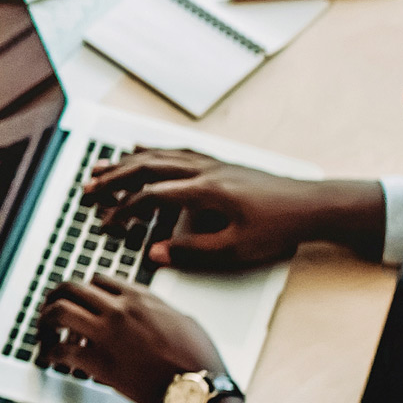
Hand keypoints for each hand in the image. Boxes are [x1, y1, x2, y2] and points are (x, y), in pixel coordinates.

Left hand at [42, 271, 226, 401]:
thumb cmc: (195, 359)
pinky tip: (49, 358)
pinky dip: (49, 353)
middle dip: (55, 297)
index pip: (98, 280)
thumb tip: (149, 310)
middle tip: (50, 310)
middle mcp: (119, 309)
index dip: (84, 290)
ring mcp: (107, 334)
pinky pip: (61, 351)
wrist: (195, 388)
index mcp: (140, 297)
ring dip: (45, 321)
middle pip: (71, 288)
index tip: (79, 300)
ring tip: (44, 332)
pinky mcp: (98, 362)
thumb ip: (158, 309)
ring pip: (59, 312)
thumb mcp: (182, 319)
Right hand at [85, 147, 344, 270]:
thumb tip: (156, 253)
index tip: (106, 222)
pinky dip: (155, 150)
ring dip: (129, 162)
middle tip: (88, 189)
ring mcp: (214, 163)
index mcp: (207, 191)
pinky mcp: (221, 164)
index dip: (124, 208)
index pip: (153, 195)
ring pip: (162, 155)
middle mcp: (207, 170)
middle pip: (149, 167)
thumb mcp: (237, 248)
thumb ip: (194, 251)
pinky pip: (178, 151)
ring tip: (103, 166)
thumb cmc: (281, 227)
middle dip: (115, 178)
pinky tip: (144, 150)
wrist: (314, 206)